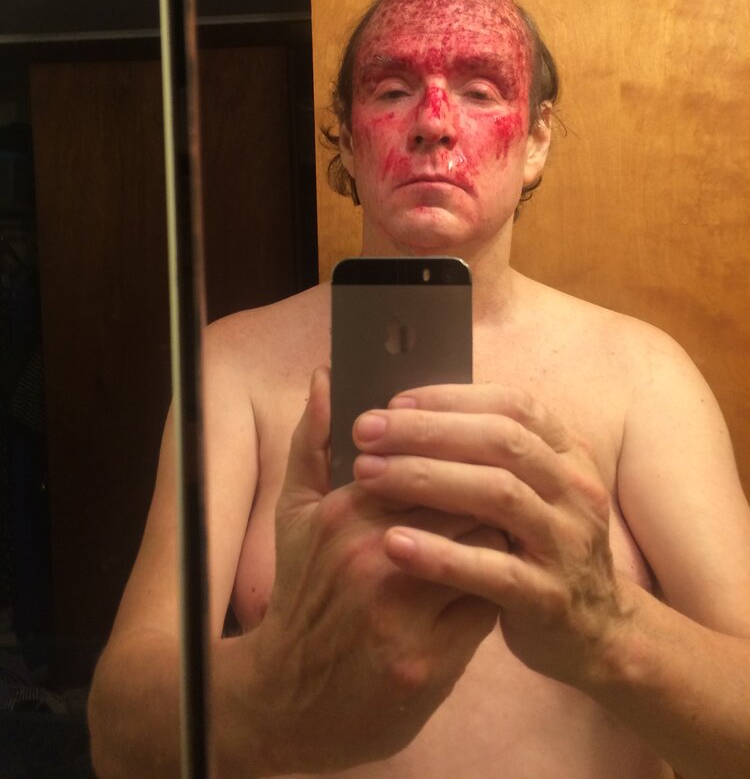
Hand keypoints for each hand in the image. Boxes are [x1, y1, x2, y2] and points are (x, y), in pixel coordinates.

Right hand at [245, 369, 505, 773]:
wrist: (292, 698)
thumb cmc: (301, 596)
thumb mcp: (294, 516)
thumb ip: (313, 443)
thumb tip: (326, 377)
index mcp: (342, 513)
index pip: (427, 460)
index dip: (458, 453)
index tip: (472, 449)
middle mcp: (370, 558)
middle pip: (465, 497)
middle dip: (487, 489)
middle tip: (505, 484)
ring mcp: (399, 613)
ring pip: (485, 547)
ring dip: (500, 535)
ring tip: (504, 528)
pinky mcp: (427, 662)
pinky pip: (486, 605)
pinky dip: (497, 587)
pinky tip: (493, 580)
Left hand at [351, 384, 633, 688]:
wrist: (596, 634)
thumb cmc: (538, 548)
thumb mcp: (529, 490)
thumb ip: (485, 450)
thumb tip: (410, 409)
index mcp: (567, 455)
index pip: (512, 406)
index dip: (451, 398)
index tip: (394, 402)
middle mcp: (574, 490)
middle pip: (500, 442)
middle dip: (427, 431)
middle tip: (366, 431)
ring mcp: (566, 543)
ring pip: (497, 495)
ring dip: (427, 478)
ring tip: (369, 474)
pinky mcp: (548, 597)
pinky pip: (493, 571)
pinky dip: (441, 554)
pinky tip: (393, 544)